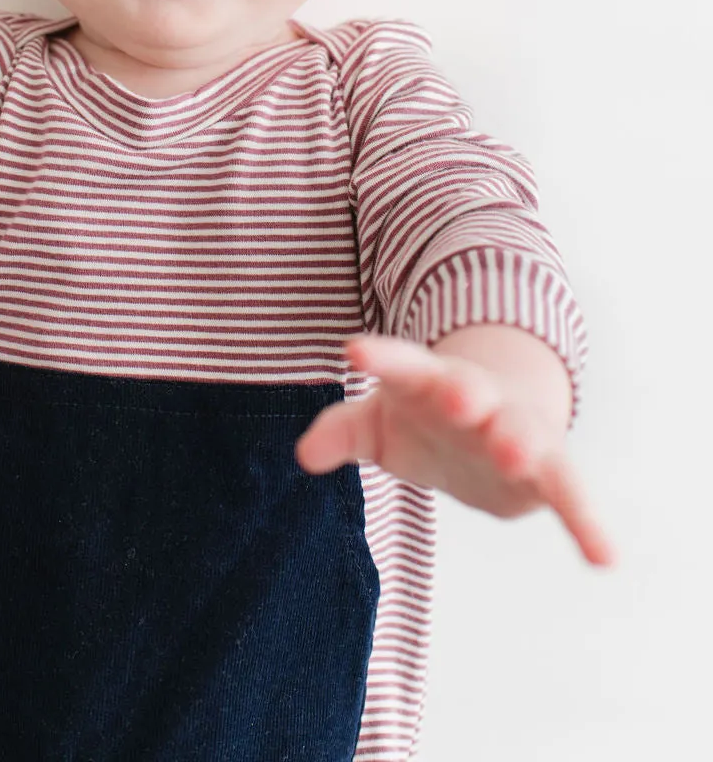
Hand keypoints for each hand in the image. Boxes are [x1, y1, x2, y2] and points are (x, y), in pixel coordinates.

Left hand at [295, 334, 615, 567]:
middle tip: (458, 396)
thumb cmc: (425, 419)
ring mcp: (515, 429)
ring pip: (521, 431)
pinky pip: (571, 495)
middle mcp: (477, 398)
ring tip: (514, 454)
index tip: (353, 350)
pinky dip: (588, 524)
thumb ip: (343, 432)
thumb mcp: (379, 424)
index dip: (378, 358)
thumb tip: (305, 454)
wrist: (497, 420)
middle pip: (469, 389)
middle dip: (464, 392)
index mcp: (427, 381)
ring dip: (518, 440)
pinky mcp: (549, 472)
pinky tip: (605, 559)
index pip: (400, 364)